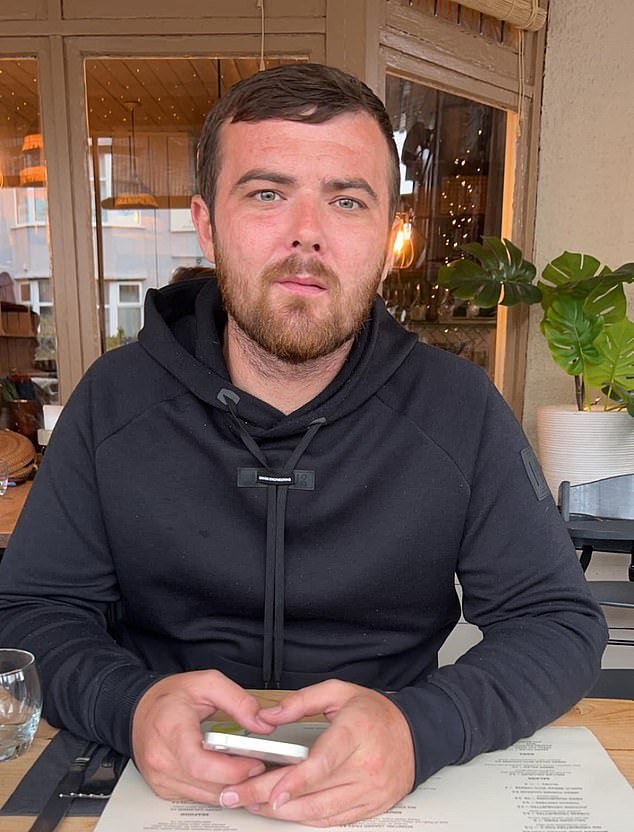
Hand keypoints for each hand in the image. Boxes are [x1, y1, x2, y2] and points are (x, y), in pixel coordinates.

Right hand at [131, 669, 273, 803]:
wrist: (140, 708)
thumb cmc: (171, 696)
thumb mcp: (208, 683)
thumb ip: (239, 701)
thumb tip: (262, 723)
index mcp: (171, 729)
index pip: (200, 764)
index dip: (232, 770)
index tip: (255, 763)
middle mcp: (162, 759)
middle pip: (208, 785)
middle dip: (240, 780)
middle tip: (260, 766)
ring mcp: (160, 777)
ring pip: (205, 797)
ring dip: (231, 788)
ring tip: (248, 770)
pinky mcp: (163, 789)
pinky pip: (197, 797)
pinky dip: (216, 789)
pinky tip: (228, 775)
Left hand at [218, 680, 414, 826]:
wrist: (415, 734)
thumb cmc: (375, 712)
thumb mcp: (338, 692)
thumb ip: (301, 702)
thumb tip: (268, 716)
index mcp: (357, 732)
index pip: (325, 762)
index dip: (297, 781)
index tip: (272, 792)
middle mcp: (366, 766)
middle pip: (314, 791)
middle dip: (270, 797)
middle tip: (239, 796)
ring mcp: (370, 791)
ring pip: (320, 812)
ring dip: (283, 813)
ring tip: (253, 804)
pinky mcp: (371, 807)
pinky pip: (334, 820)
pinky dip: (306, 819)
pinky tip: (285, 812)